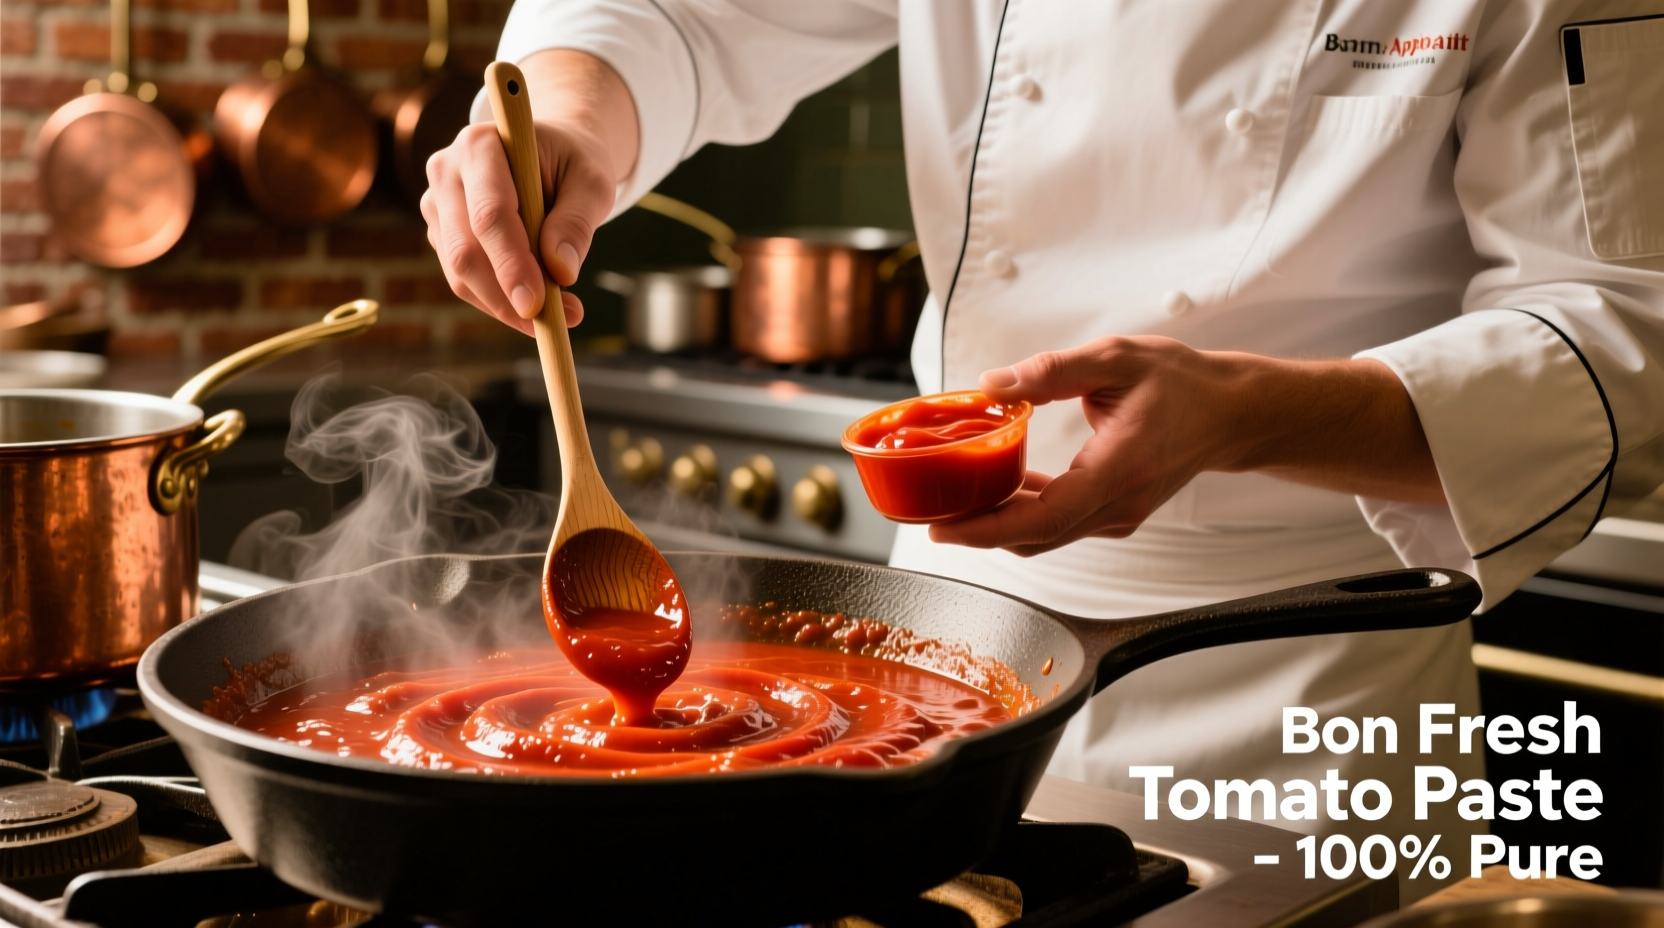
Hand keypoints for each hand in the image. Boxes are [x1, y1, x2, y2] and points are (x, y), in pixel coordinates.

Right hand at [419, 50, 638, 336]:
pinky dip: (501, 301)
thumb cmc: (573, 164)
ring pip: (461, 273)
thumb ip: (577, 221)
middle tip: (557, 322)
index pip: (490, 214)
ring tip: (562, 314)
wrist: (551, 155)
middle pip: (466, 250)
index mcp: (481, 146)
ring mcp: (438, 205)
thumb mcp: (592, 183)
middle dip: (508, 295)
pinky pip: (465, 281)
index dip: (511, 263)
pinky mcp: (442, 233)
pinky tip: (538, 305)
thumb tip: (562, 271)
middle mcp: (447, 172)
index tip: (537, 304)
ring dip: (507, 304)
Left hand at [928, 336, 1443, 555]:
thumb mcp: (1116, 359)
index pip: (1042, 518)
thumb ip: (1050, 372)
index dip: (986, 530)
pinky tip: (996, 487)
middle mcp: (1118, 505)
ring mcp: (1118, 516)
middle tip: (925, 513)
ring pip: (1043, 536)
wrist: (1232, 412)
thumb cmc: (1182, 384)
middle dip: (975, 532)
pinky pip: (1058, 525)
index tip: (941, 528)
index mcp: (1119, 470)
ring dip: (996, 524)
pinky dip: (1022, 514)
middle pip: (1033, 537)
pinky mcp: (1113, 515)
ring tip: (950, 499)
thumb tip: (990, 385)